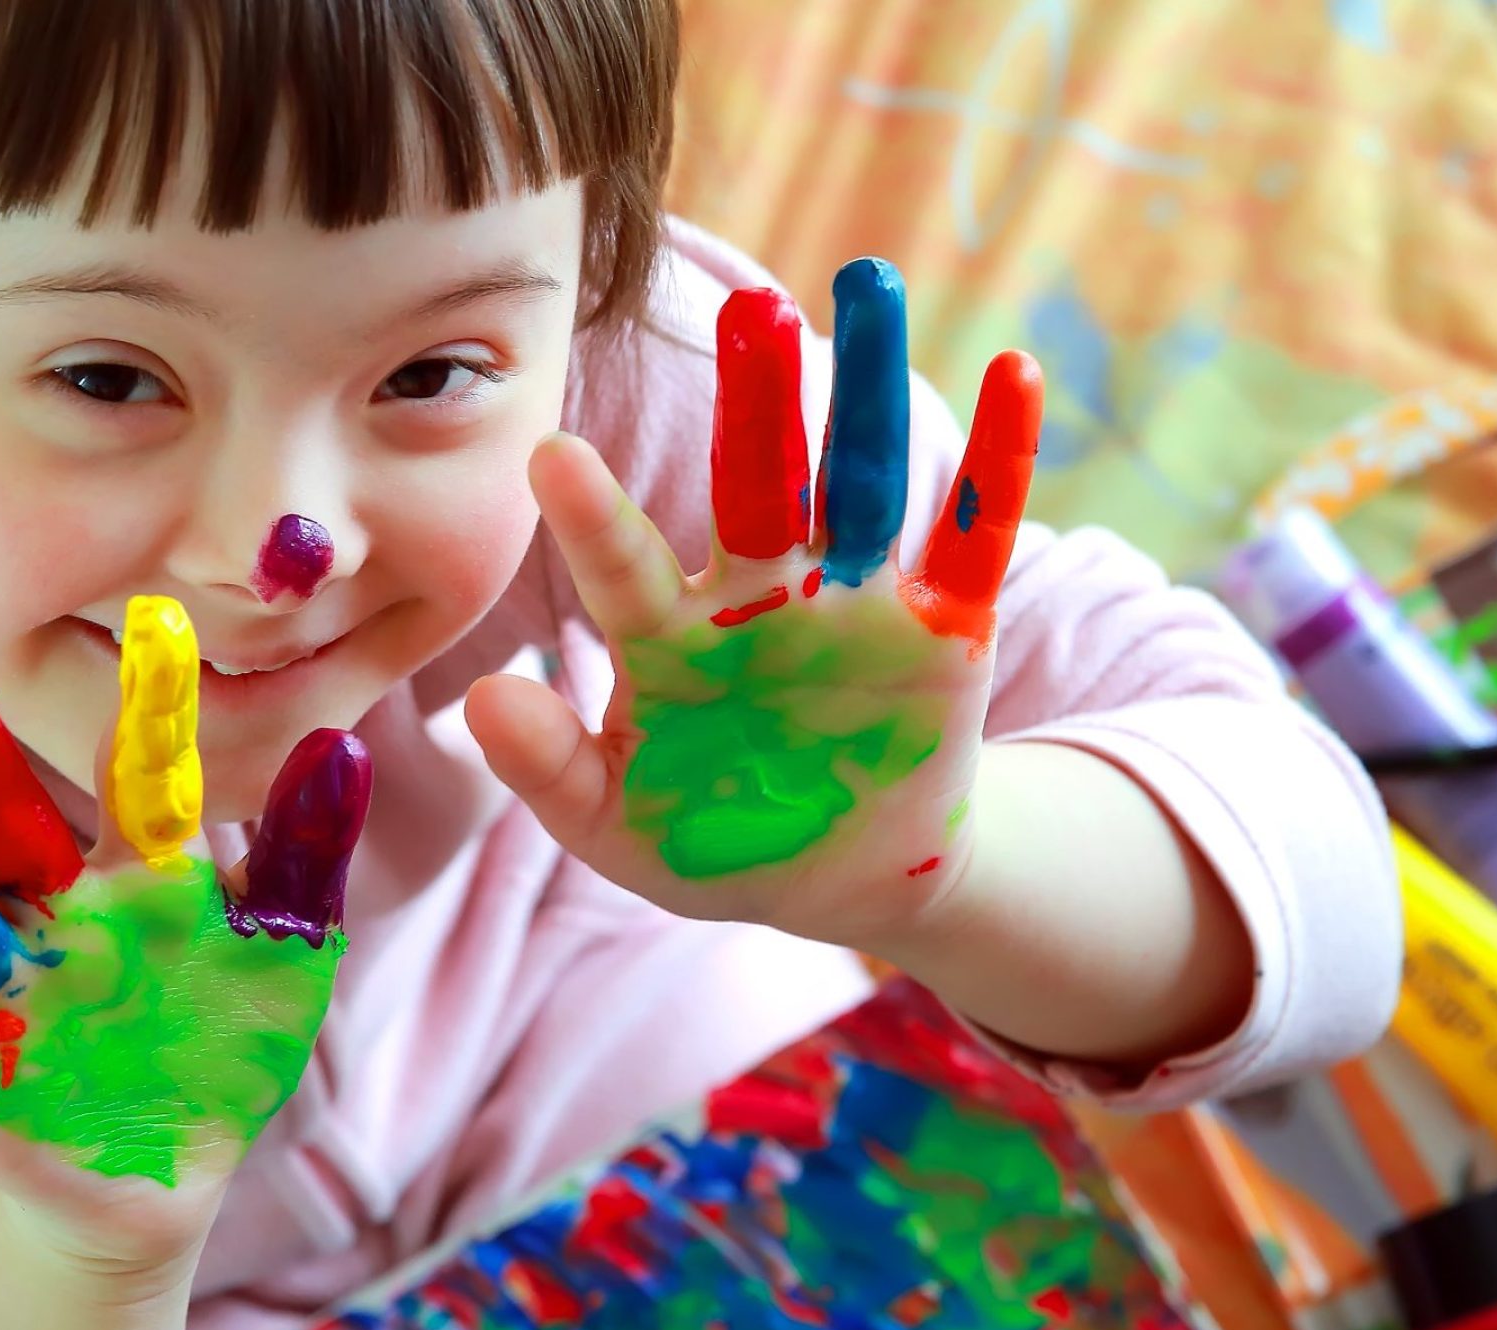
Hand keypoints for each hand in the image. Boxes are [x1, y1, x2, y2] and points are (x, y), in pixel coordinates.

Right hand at [0, 597, 371, 1271]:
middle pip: (4, 819)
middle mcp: (59, 920)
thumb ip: (303, 860)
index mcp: (139, 879)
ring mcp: (13, 1002)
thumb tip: (340, 744)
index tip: (153, 612)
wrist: (163, 1180)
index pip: (141, 777)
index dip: (149, 707)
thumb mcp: (283, 955)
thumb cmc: (223, 1046)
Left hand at [465, 258, 1043, 949]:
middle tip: (748, 310)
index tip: (550, 455)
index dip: (592, 519)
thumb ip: (550, 769)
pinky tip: (1016, 373)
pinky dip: (1000, 458)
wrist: (837, 877)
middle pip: (755, 482)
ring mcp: (854, 601)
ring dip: (866, 389)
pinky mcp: (944, 624)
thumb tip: (480, 699)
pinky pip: (974, 533)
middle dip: (755, 399)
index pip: (625, 569)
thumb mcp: (617, 826)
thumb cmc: (708, 838)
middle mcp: (760, 594)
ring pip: (861, 479)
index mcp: (670, 636)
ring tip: (868, 285)